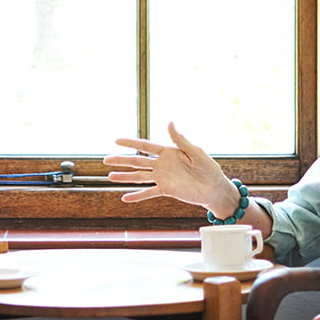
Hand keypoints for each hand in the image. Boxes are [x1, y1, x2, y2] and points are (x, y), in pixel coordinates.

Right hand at [104, 122, 237, 215]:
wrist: (214, 188)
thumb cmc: (208, 168)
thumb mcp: (196, 152)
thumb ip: (180, 139)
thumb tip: (169, 122)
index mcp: (168, 152)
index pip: (146, 146)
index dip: (131, 143)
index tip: (116, 140)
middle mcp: (162, 165)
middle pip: (138, 162)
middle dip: (121, 160)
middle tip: (105, 159)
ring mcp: (163, 178)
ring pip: (139, 177)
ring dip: (125, 177)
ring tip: (110, 177)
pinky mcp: (166, 190)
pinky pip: (149, 193)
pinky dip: (137, 196)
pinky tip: (125, 198)